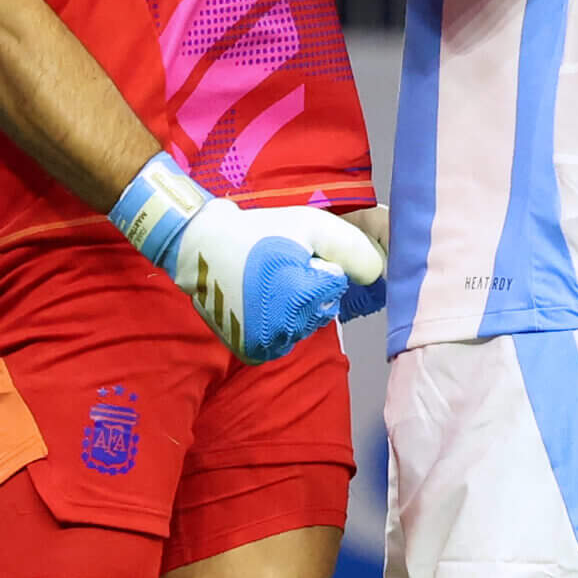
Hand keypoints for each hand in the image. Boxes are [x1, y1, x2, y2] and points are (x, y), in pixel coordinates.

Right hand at [109, 155, 385, 362]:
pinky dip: (278, 324)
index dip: (318, 265)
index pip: (336, 284)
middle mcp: (287, 328)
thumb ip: (352, 248)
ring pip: (304, 325)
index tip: (294, 253)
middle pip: (323, 308)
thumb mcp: (310, 225)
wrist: (200, 248)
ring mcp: (269, 343)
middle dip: (310, 289)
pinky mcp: (254, 352)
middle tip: (279, 268)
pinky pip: (284, 340)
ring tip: (266, 283)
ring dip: (295, 308)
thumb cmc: (258, 231)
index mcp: (302, 296)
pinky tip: (260, 303)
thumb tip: (377, 275)